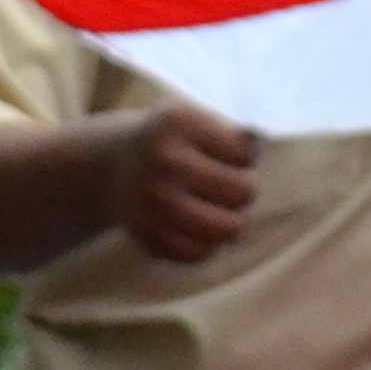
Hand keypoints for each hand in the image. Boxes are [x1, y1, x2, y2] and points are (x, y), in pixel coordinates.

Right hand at [115, 102, 263, 262]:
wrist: (110, 166)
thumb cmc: (169, 140)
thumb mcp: (194, 117)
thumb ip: (230, 132)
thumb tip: (260, 146)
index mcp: (180, 125)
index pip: (245, 153)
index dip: (245, 156)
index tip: (230, 155)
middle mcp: (165, 164)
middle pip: (243, 191)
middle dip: (243, 189)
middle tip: (229, 185)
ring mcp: (154, 203)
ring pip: (228, 229)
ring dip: (231, 220)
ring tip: (220, 209)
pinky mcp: (147, 236)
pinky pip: (200, 253)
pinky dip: (206, 244)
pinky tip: (197, 226)